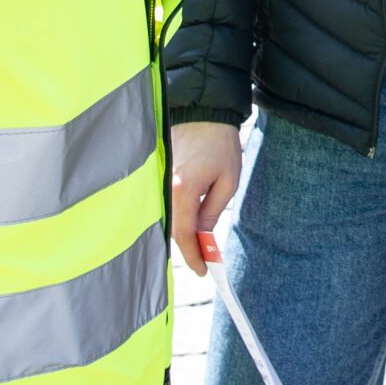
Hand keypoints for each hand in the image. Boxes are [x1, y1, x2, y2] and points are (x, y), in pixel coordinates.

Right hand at [168, 122, 241, 277]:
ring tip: (199, 247)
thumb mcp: (227, 182)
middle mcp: (165, 188)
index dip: (193, 256)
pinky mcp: (158, 177)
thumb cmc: (220, 146)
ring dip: (181, 235)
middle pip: (172, 230)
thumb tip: (203, 236)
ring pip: (167, 220)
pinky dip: (175, 220)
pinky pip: (164, 206)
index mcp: (183, 190)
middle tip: (203, 262)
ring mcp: (159, 182)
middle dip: (187, 249)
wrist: (203, 114)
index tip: (203, 270)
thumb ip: (211, 211)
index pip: (184, 234)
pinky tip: (188, 226)